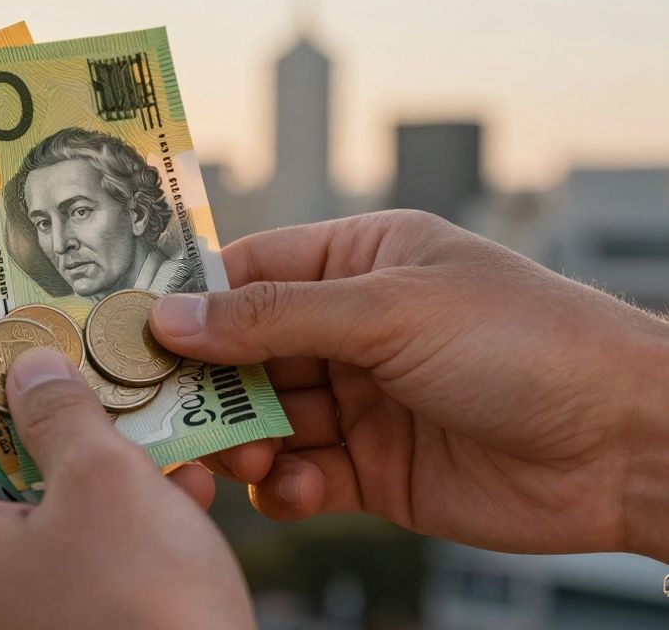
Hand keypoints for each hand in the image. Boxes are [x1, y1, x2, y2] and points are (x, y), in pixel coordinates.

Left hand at [0, 348, 254, 629]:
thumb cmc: (140, 612)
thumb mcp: (105, 481)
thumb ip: (59, 411)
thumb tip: (30, 369)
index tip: (23, 343)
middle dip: (51, 431)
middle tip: (99, 387)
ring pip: (25, 526)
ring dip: (92, 482)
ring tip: (158, 444)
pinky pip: (51, 575)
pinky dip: (101, 539)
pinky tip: (170, 504)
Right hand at [149, 210, 668, 560]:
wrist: (626, 445)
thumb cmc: (527, 342)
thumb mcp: (390, 310)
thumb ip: (273, 315)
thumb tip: (171, 316)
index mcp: (357, 262)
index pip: (245, 272)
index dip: (187, 302)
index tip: (130, 333)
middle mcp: (351, 329)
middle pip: (242, 353)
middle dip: (208, 385)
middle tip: (169, 413)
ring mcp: (360, 401)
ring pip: (264, 419)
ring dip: (244, 439)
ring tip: (250, 456)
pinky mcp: (373, 470)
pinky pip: (300, 477)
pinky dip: (286, 487)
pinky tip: (300, 489)